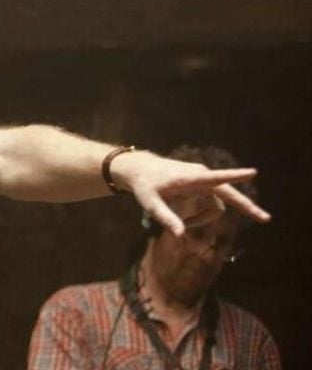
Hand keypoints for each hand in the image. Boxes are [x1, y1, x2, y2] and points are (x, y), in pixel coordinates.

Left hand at [112, 152, 270, 235]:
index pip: (216, 177)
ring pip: (217, 205)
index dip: (234, 175)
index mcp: (191, 178)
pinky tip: (187, 221)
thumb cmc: (144, 185)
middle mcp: (201, 175)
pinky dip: (203, 215)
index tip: (253, 172)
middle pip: (229, 193)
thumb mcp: (150, 203)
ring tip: (183, 225)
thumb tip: (181, 235)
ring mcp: (203, 179)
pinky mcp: (202, 183)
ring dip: (205, 218)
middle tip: (265, 219)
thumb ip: (165, 217)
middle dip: (246, 206)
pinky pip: (211, 203)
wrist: (140, 169)